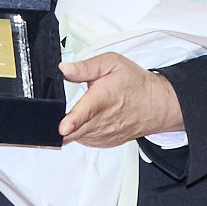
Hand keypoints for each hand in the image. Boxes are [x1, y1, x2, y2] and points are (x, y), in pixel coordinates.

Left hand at [56, 53, 183, 148]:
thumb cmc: (135, 84)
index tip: (62, 127)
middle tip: (50, 120)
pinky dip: (79, 133)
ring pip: (76, 137)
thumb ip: (85, 66)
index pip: (85, 113)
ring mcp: (104, 134)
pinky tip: (86, 120)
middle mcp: (103, 120)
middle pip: (74, 131)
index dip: (71, 121)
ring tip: (74, 114)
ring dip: (69, 128)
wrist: (156, 104)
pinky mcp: (104, 142)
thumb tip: (64, 68)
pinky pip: (84, 141)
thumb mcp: (111, 63)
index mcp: (103, 98)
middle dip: (59, 127)